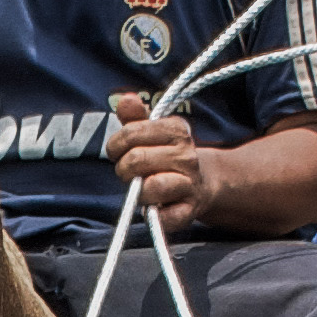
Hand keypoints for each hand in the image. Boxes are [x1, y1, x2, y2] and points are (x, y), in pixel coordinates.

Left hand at [111, 94, 214, 233]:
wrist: (200, 183)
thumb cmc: (165, 155)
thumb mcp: (151, 131)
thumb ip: (135, 117)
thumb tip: (126, 99)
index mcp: (177, 130)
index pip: (131, 133)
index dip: (116, 145)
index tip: (119, 151)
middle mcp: (187, 156)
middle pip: (136, 159)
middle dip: (123, 168)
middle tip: (129, 172)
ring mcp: (190, 184)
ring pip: (152, 186)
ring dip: (137, 191)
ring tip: (140, 188)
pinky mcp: (189, 211)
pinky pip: (165, 217)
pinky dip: (153, 215)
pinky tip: (152, 208)